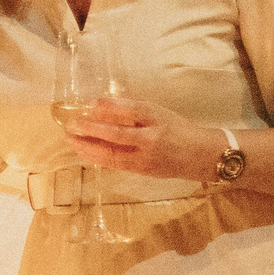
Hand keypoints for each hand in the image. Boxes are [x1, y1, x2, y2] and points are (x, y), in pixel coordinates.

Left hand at [59, 93, 225, 182]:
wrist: (202, 155)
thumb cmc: (178, 129)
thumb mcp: (159, 112)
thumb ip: (133, 110)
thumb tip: (102, 106)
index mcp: (158, 117)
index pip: (131, 110)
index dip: (108, 107)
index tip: (90, 103)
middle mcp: (152, 138)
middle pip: (117, 135)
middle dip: (91, 130)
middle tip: (72, 125)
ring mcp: (147, 157)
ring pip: (113, 154)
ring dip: (89, 148)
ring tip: (72, 141)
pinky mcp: (144, 171)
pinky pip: (117, 165)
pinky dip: (99, 159)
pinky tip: (85, 154)